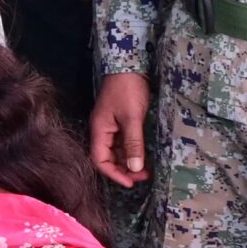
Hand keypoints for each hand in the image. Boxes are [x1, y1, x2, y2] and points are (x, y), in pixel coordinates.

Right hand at [90, 72, 152, 186]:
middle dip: (124, 169)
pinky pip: (124, 142)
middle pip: (107, 157)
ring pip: (117, 151)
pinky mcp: (121, 121)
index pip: (99, 159)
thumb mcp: (132, 117)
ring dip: (129, 162)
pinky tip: (144, 156)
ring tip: (147, 170)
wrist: (129, 65)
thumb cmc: (127, 89)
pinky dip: (133, 151)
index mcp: (99, 129)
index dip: (113, 173)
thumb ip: (133, 143)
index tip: (131, 182)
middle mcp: (102, 130)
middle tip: (143, 176)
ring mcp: (111, 125)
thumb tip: (134, 168)